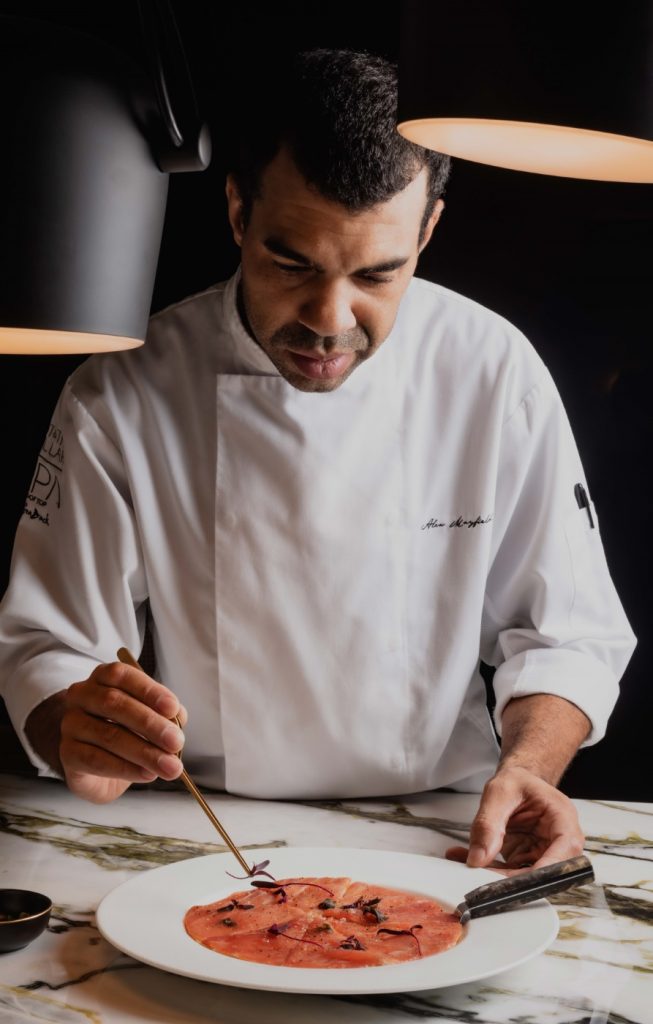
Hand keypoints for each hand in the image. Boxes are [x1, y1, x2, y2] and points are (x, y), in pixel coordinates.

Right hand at [26, 662, 186, 803]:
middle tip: (175, 742)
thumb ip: (165, 714)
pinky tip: (146, 774)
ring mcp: (71, 724)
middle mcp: (82, 695)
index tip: (173, 708)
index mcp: (103, 677)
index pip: (122, 676)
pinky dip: (126, 768)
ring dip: (144, 752)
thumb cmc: (127, 729)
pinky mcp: (67, 753)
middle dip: (150, 724)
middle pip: (114, 704)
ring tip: (169, 766)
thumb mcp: (150, 716)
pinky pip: (96, 760)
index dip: (149, 691)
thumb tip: (177, 719)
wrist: (99, 763)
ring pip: (108, 735)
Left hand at [445, 765, 584, 874]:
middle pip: (546, 871)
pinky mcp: (527, 860)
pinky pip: (510, 873)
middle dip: (514, 879)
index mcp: (562, 817)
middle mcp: (558, 840)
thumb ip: (489, 823)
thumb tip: (479, 857)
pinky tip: (466, 857)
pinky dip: (488, 869)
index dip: (546, 868)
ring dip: (495, 876)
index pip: (565, 849)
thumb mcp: (499, 792)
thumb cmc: (516, 780)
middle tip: (481, 873)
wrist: (516, 783)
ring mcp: (543, 853)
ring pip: (525, 878)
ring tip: (466, 860)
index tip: (519, 879)